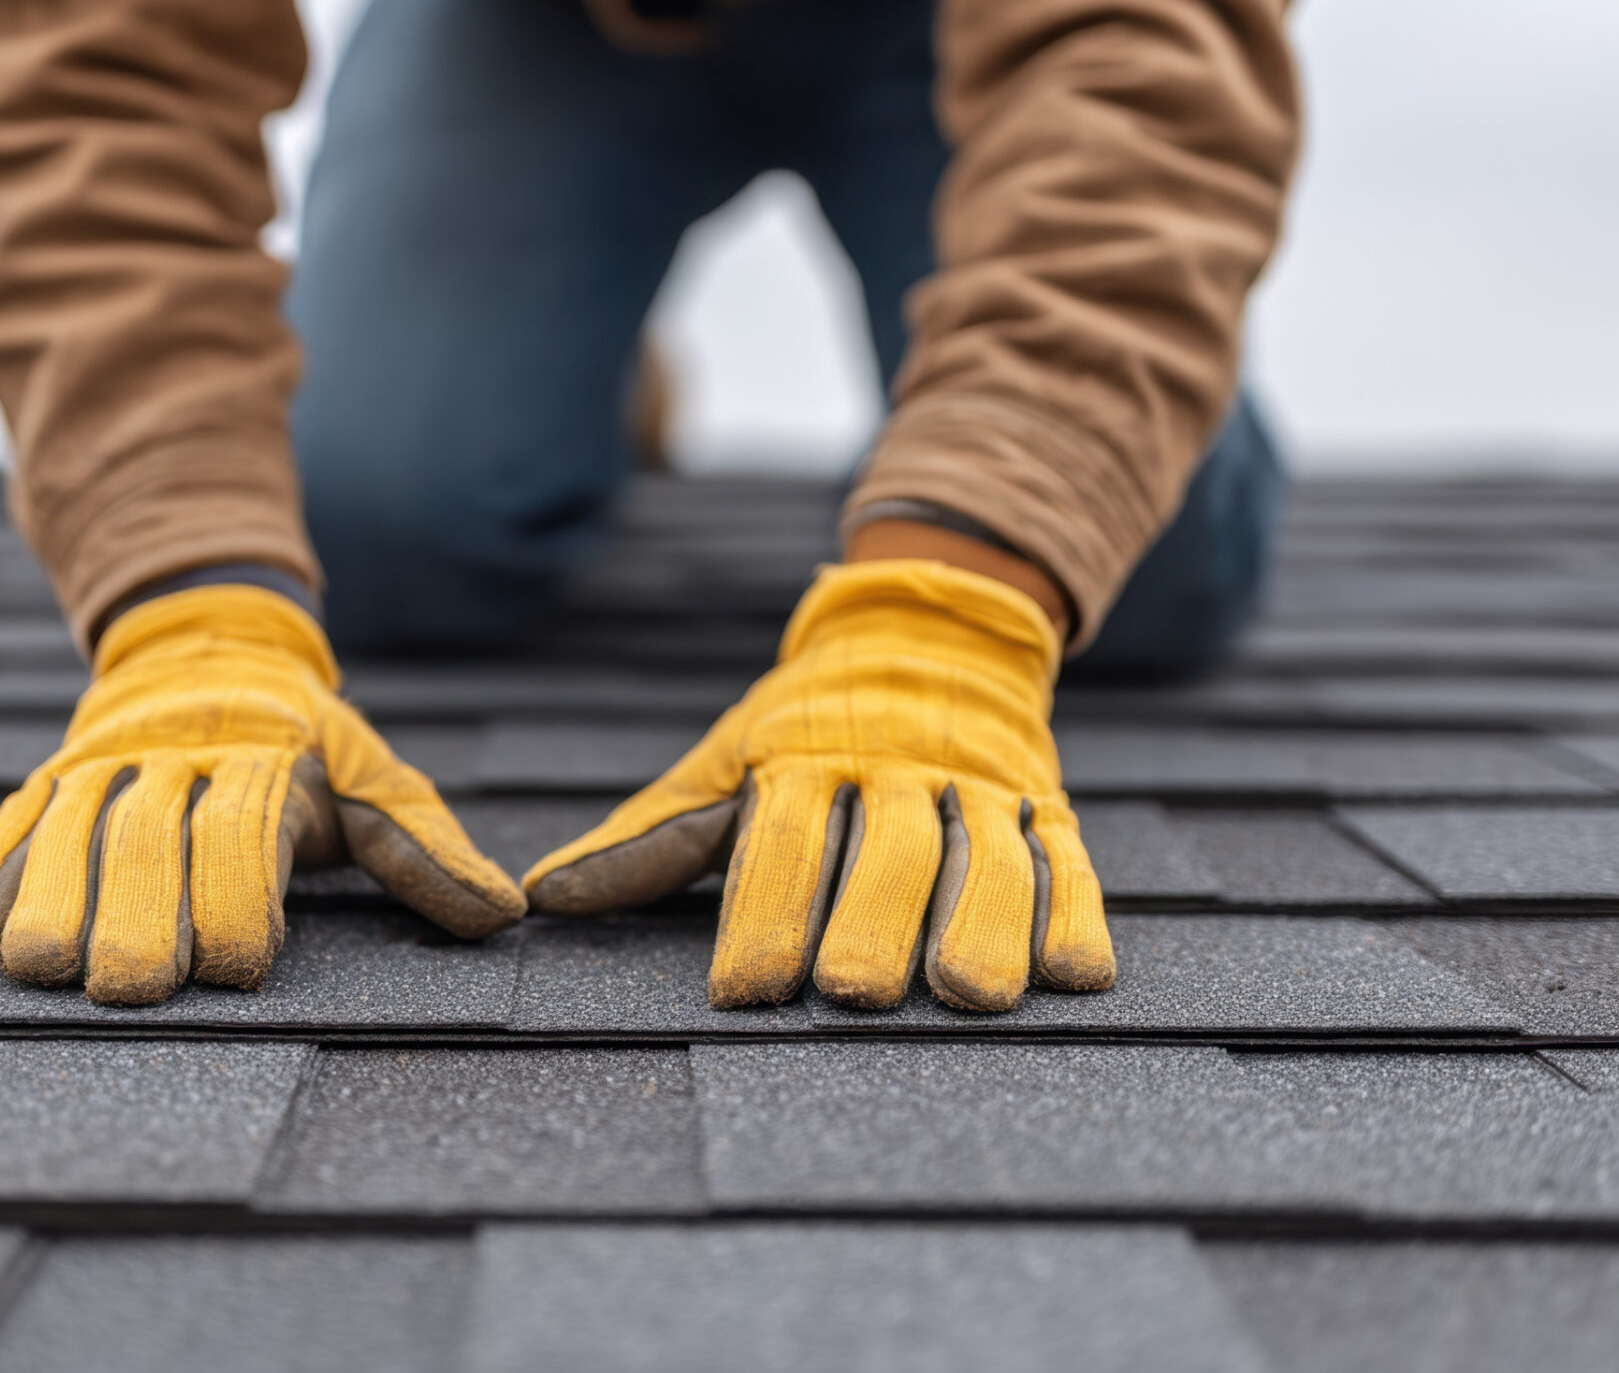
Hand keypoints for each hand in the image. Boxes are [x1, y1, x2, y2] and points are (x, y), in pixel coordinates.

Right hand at [0, 585, 523, 1003]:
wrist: (209, 642)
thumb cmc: (306, 745)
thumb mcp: (373, 779)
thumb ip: (425, 851)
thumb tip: (504, 916)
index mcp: (260, 763)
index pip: (245, 831)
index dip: (239, 897)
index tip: (236, 969)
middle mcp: (170, 761)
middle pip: (146, 840)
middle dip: (138, 914)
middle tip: (130, 989)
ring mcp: (96, 771)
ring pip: (62, 837)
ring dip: (45, 904)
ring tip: (37, 972)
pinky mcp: (42, 785)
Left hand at [523, 560, 1110, 1010]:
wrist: (934, 624)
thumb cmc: (807, 723)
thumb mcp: (728, 760)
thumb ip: (651, 838)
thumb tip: (544, 897)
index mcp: (806, 761)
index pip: (782, 843)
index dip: (763, 915)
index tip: (745, 992)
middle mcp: (895, 770)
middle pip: (886, 852)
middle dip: (870, 921)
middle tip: (853, 991)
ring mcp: (978, 784)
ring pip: (986, 858)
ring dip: (982, 924)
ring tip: (970, 995)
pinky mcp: (1045, 799)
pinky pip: (1066, 857)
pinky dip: (1074, 912)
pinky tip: (1073, 974)